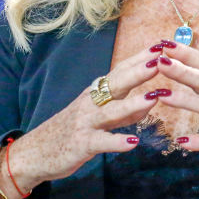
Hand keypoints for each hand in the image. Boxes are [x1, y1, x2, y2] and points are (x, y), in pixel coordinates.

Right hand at [0, 41, 178, 198]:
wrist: (36, 152)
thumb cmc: (72, 130)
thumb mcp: (100, 115)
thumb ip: (126, 109)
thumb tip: (152, 100)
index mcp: (97, 92)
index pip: (121, 70)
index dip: (141, 58)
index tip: (162, 45)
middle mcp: (91, 102)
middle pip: (117, 83)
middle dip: (139, 72)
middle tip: (160, 61)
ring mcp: (86, 122)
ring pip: (111, 111)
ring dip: (133, 104)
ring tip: (154, 98)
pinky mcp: (82, 144)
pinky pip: (101, 142)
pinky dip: (117, 142)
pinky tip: (133, 143)